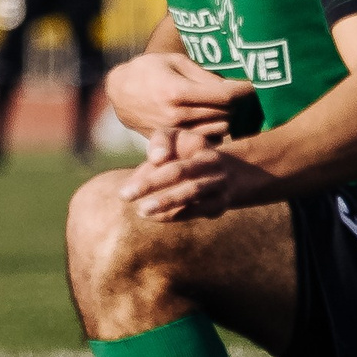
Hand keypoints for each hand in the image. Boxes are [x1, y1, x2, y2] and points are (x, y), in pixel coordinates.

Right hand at [106, 51, 256, 137]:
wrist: (120, 94)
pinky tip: (219, 118)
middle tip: (249, 95)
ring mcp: (175, 131)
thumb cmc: (149, 70)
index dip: (245, 90)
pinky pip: (208, 139)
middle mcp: (177, 115)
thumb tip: (233, 86)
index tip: (256, 85)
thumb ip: (204, 76)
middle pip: (226, 114)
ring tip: (236, 106)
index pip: (225, 96)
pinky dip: (218, 129)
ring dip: (231, 117)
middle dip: (240, 104)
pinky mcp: (174, 141)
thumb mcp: (175, 62)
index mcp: (177, 91)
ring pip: (220, 128)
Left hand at [119, 128, 280, 221]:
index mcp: (200, 146)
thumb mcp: (177, 138)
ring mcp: (218, 186)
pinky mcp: (220, 205)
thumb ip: (161, 142)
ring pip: (192, 194)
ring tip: (141, 212)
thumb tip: (156, 159)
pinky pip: (199, 211)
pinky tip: (155, 217)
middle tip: (125, 196)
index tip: (124, 190)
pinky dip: (177, 215)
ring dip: (166, 203)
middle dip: (152, 184)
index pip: (172, 158)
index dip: (149, 173)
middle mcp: (212, 165)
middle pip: (181, 172)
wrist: (231, 172)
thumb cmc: (191, 152)